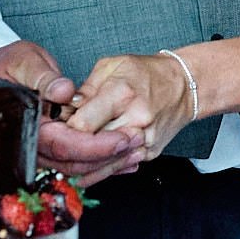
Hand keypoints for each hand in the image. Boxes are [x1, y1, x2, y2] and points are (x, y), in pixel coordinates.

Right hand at [0, 40, 137, 183]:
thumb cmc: (10, 64)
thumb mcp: (25, 62)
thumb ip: (44, 77)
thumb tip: (64, 91)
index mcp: (25, 124)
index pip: (64, 145)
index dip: (96, 145)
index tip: (123, 138)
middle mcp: (32, 143)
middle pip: (73, 163)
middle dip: (108, 156)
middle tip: (137, 142)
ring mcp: (41, 149)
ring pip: (77, 167)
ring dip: (108, 163)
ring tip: (136, 150)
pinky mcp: (52, 149)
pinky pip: (77, 162)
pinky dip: (102, 162)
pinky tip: (124, 157)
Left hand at [64, 53, 195, 161]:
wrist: (185, 86)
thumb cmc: (147, 73)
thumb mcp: (111, 67)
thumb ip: (85, 89)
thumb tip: (64, 108)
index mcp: (122, 94)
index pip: (83, 125)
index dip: (64, 130)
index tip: (54, 130)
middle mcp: (136, 119)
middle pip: (92, 148)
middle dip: (70, 149)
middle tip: (54, 148)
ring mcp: (145, 139)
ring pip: (105, 164)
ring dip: (82, 167)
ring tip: (62, 165)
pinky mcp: (150, 152)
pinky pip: (120, 167)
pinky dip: (101, 170)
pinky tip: (84, 171)